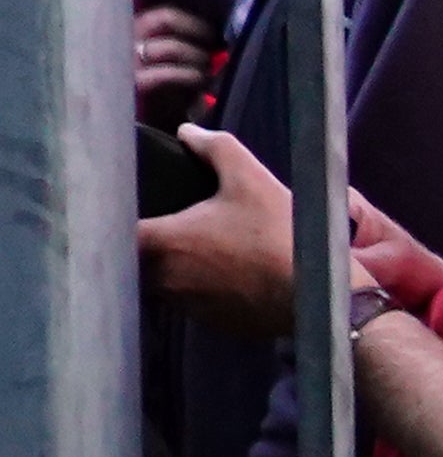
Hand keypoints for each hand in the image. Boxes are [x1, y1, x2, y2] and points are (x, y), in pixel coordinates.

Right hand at [132, 0, 225, 120]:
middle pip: (164, 19)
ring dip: (197, 55)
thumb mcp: (158, 49)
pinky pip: (167, 73)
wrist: (140, 122)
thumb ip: (167, 27)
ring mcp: (123, 61)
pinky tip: (198, 81)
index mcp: (120, 22)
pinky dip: (190, 75)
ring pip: (170, 46)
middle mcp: (117, 37)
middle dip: (197, 28)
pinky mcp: (133, 85)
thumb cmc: (154, 80)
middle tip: (213, 40)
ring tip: (208, 65)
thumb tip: (197, 11)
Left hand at [136, 123, 324, 331]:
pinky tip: (233, 275)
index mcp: (161, 241)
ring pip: (165, 283)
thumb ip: (216, 148)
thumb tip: (188, 132)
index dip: (119, 217)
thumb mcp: (251, 180)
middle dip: (152, 243)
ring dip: (179, 268)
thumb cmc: (277, 234)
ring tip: (211, 251)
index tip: (137, 207)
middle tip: (177, 225)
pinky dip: (205, 289)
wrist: (317, 296)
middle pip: (136, 259)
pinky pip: (194, 302)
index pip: (112, 230)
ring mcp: (185, 306)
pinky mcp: (211, 324)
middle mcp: (162, 279)